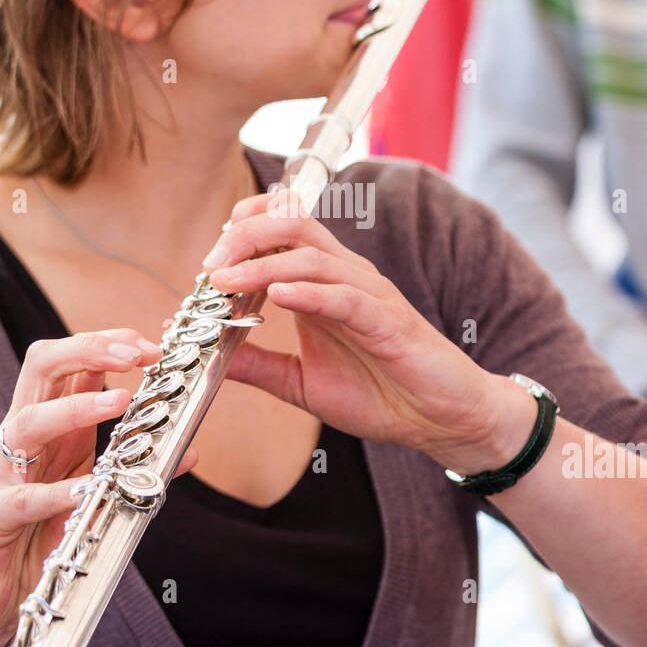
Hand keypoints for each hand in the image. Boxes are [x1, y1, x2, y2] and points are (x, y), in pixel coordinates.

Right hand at [0, 329, 198, 646]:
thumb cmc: (32, 546)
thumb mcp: (89, 498)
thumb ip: (129, 470)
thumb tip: (189, 451)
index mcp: (47, 432)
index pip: (69, 365)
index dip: (107, 345)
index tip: (150, 345)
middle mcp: (18, 442)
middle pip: (42, 370)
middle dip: (89, 350)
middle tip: (136, 352)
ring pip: (27, 421)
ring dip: (75, 408)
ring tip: (119, 402)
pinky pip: (19, 500)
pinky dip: (53, 493)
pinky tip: (84, 490)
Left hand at [203, 187, 504, 468]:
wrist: (440, 420)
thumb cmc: (380, 394)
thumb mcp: (301, 383)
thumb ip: (258, 365)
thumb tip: (206, 354)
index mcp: (325, 284)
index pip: (284, 228)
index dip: (245, 226)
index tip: (211, 255)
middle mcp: (347, 278)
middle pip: (293, 226)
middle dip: (245, 236)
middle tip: (210, 265)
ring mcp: (370, 296)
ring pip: (314, 257)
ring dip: (263, 265)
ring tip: (226, 280)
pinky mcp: (389, 323)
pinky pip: (346, 298)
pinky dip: (310, 292)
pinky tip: (280, 295)